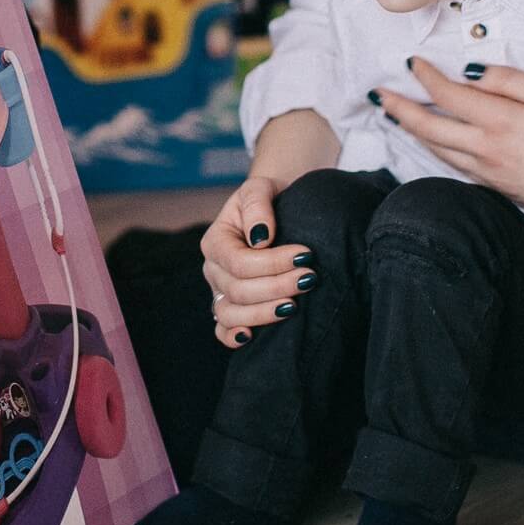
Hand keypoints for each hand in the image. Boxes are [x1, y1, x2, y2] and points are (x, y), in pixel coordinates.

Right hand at [199, 175, 315, 348]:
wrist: (276, 210)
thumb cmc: (269, 199)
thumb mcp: (261, 188)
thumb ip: (257, 205)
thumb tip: (261, 238)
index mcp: (215, 241)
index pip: (239, 262)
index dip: (273, 263)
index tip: (306, 255)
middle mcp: (213, 269)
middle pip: (238, 290)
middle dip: (277, 287)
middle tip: (310, 278)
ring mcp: (220, 291)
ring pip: (231, 314)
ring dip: (264, 313)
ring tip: (294, 307)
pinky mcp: (230, 307)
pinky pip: (223, 330)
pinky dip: (234, 336)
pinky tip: (253, 336)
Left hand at [378, 59, 523, 241]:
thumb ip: (512, 81)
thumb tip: (475, 72)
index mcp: (500, 121)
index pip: (447, 95)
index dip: (425, 77)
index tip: (412, 62)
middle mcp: (486, 149)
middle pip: (428, 127)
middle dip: (399, 108)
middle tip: (377, 94)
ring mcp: (488, 172)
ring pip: (436, 149)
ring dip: (411, 131)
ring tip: (394, 116)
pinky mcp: (496, 186)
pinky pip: (453, 165)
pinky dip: (434, 149)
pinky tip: (431, 142)